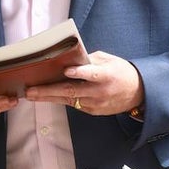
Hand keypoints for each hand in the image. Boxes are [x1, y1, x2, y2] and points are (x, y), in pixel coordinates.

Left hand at [25, 51, 143, 115]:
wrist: (138, 93)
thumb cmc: (122, 72)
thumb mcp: (109, 60)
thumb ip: (90, 59)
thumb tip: (70, 58)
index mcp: (106, 75)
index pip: (92, 74)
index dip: (80, 73)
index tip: (66, 71)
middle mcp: (100, 92)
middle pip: (71, 91)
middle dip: (48, 91)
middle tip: (30, 91)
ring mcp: (95, 104)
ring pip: (68, 100)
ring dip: (48, 97)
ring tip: (31, 94)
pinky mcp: (93, 111)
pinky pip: (73, 104)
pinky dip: (59, 100)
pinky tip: (45, 96)